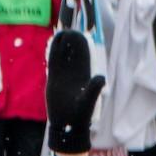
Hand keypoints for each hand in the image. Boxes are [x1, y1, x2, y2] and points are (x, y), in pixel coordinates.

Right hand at [46, 31, 104, 155]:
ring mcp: (64, 74)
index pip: (84, 55)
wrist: (67, 125)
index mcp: (85, 74)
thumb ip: (93, 89)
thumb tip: (102, 78)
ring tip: (62, 32)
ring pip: (63, 54)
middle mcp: (75, 72)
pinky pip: (53, 61)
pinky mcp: (53, 78)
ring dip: (63, 44)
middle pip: (73, 51)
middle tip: (69, 30)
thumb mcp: (88, 101)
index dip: (81, 44)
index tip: (79, 34)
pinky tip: (53, 42)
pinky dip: (53, 51)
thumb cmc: (79, 116)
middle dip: (72, 41)